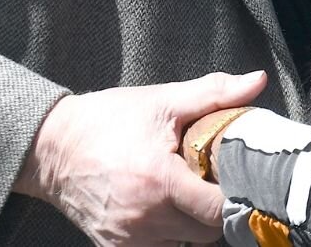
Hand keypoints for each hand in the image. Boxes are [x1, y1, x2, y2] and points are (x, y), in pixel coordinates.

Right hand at [16, 71, 267, 246]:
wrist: (52, 148)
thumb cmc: (109, 120)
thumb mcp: (163, 101)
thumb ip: (215, 93)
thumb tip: (258, 81)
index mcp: (160, 181)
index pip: (219, 210)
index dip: (236, 194)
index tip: (240, 176)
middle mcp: (145, 218)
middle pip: (208, 232)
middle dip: (218, 209)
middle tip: (216, 181)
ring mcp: (129, 239)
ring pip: (186, 244)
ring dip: (195, 224)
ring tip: (191, 192)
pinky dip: (172, 234)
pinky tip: (168, 207)